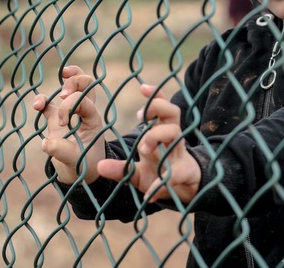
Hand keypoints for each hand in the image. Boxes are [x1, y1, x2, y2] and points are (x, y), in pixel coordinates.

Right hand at [33, 65, 105, 184]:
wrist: (80, 174)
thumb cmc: (84, 166)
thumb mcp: (77, 161)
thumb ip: (63, 151)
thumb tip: (46, 142)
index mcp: (93, 119)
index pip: (85, 100)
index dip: (71, 105)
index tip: (62, 123)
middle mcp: (84, 112)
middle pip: (86, 82)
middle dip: (74, 81)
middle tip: (63, 94)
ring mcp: (70, 114)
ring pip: (72, 85)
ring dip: (63, 82)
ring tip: (50, 96)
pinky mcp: (55, 120)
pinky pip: (49, 102)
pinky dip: (41, 99)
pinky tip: (36, 106)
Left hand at [97, 84, 200, 203]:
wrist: (184, 191)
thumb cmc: (160, 174)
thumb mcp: (137, 172)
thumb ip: (120, 169)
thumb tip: (99, 167)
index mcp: (162, 135)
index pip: (162, 108)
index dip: (155, 96)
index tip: (142, 87)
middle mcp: (173, 140)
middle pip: (173, 113)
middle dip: (157, 109)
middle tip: (141, 119)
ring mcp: (180, 154)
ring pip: (176, 133)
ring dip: (157, 135)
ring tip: (143, 148)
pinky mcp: (184, 173)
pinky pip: (175, 174)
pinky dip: (161, 184)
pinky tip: (149, 195)